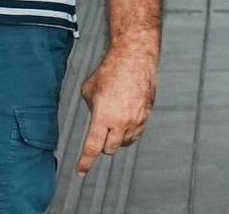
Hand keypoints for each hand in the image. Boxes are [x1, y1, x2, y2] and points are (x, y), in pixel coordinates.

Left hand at [75, 43, 156, 175]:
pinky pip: (137, 132)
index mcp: (103, 117)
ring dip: (117, 139)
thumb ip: (91, 109)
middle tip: (99, 137)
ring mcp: (136, 119)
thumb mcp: (89, 90)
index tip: (81, 171)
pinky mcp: (146, 114)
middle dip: (102, 146)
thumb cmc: (110, 70)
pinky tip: (125, 119)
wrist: (134, 57)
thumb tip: (96, 116)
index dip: (86, 162)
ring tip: (113, 122)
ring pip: (125, 142)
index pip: (93, 148)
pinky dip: (129, 131)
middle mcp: (121, 121)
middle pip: (110, 149)